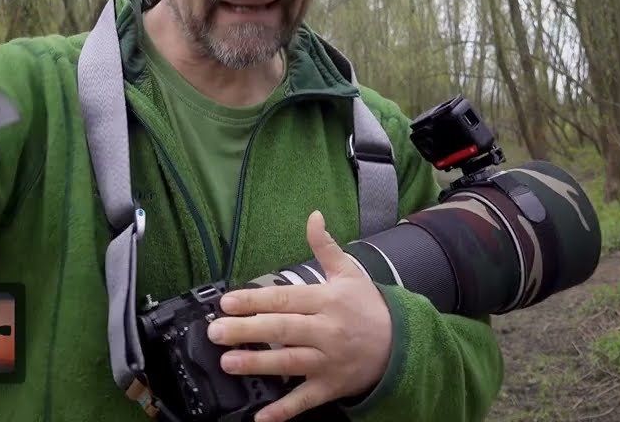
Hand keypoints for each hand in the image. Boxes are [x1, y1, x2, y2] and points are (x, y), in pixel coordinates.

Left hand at [207, 210, 391, 421]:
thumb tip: (313, 216)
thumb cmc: (369, 307)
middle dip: (247, 331)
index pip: (285, 299)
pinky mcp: (331, 386)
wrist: (403, 344)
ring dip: (258, 364)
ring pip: (289, 363)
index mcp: (327, 301)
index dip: (255, 300)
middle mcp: (327, 331)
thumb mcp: (349, 273)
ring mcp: (329, 361)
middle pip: (282, 330)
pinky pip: (305, 399)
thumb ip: (325, 246)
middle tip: (216, 332)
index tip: (227, 302)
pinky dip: (283, 410)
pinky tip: (261, 416)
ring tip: (228, 362)